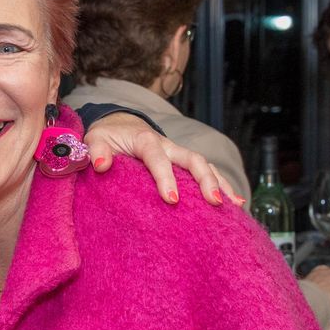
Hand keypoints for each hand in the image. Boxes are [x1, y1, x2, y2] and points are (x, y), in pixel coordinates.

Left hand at [81, 114, 227, 206]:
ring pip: (204, 164)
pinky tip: (234, 203)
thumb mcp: (95, 139)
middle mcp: (167, 145)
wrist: (119, 124)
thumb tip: (100, 164)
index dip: (166, 178)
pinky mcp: (183, 162)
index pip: (157, 158)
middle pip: (192, 158)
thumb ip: (96, 150)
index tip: (172, 199)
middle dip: (205, 179)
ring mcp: (178, 154)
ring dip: (220, 182)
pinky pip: (206, 171)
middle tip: (213, 202)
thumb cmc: (107, 136)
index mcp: (145, 140)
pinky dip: (221, 184)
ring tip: (233, 205)